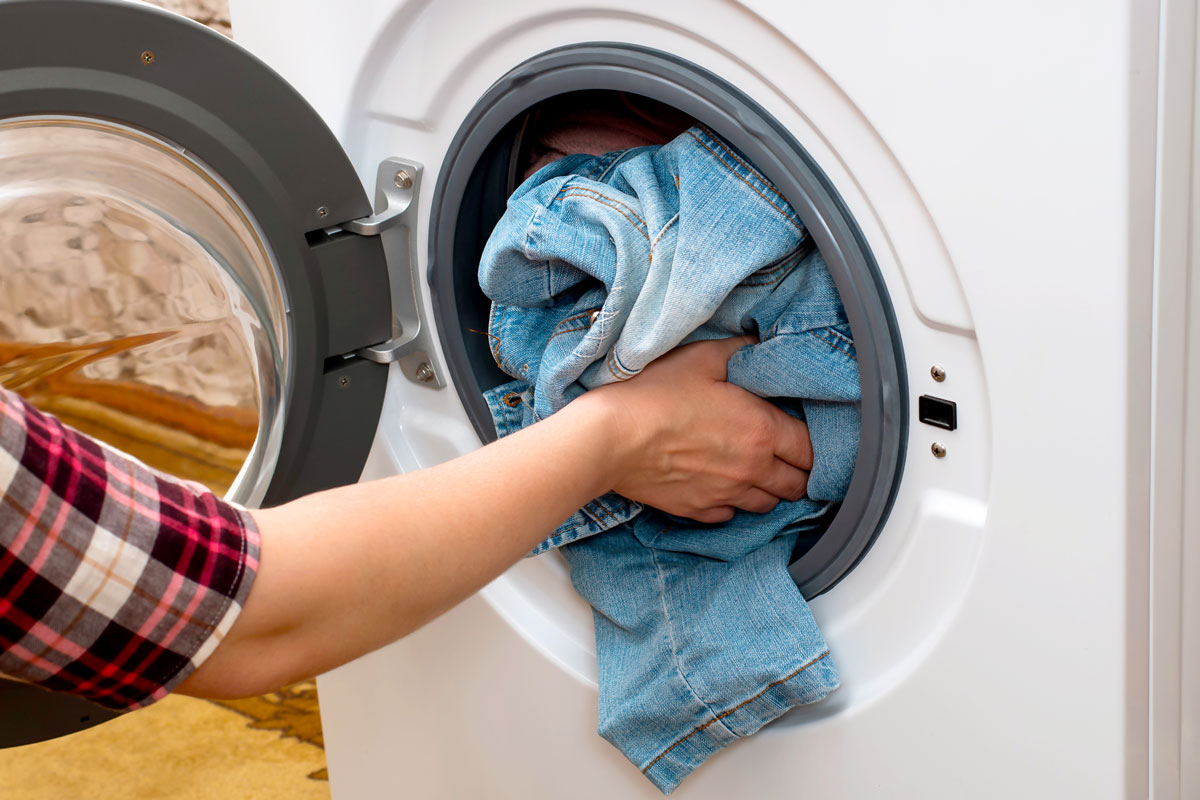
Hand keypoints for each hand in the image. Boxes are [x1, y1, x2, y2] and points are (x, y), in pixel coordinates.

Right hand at [581, 337, 812, 522]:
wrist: (609, 438)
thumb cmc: (655, 395)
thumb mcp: (702, 358)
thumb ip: (740, 351)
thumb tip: (759, 346)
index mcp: (761, 430)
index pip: (811, 450)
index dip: (814, 444)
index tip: (804, 437)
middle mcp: (751, 469)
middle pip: (797, 485)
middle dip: (798, 473)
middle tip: (788, 458)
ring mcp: (725, 495)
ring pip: (767, 505)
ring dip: (769, 490)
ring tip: (757, 473)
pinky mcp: (697, 511)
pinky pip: (729, 516)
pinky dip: (732, 505)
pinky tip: (721, 486)